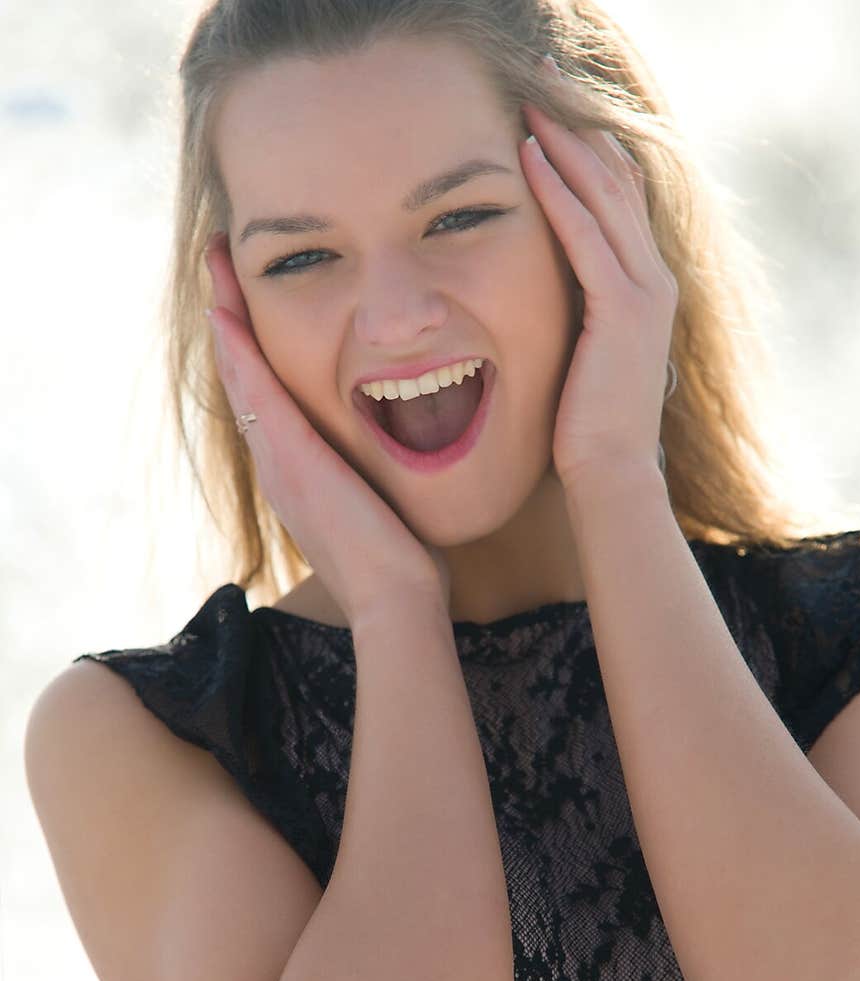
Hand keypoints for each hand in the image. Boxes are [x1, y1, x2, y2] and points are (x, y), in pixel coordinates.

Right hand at [204, 234, 450, 625]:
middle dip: (233, 321)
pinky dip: (239, 352)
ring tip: (218, 269)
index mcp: (299, 474)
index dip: (256, 350)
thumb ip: (383, 479)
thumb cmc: (403, 564)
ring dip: (227, 320)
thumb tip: (410, 461)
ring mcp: (279, 463)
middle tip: (223, 268)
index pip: (269, 399)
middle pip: (243, 380)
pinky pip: (257, 395)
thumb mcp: (388, 508)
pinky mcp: (294, 460)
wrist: (393, 601)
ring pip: (241, 378)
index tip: (253, 304)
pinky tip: (227, 310)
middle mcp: (278, 465)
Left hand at [519, 74, 677, 489]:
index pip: (620, 201)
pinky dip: (557, 194)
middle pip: (618, 182)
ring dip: (565, 145)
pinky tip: (528, 159)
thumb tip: (539, 297)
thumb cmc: (587, 429)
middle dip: (578, 130)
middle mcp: (655, 280)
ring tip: (530, 104)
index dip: (588, 153)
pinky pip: (585, 236)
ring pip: (605, 196)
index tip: (550, 116)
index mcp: (646, 289)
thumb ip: (574, 316)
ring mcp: (644, 293)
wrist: (610, 476)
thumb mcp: (580, 356)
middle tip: (540, 86)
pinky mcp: (621, 311)